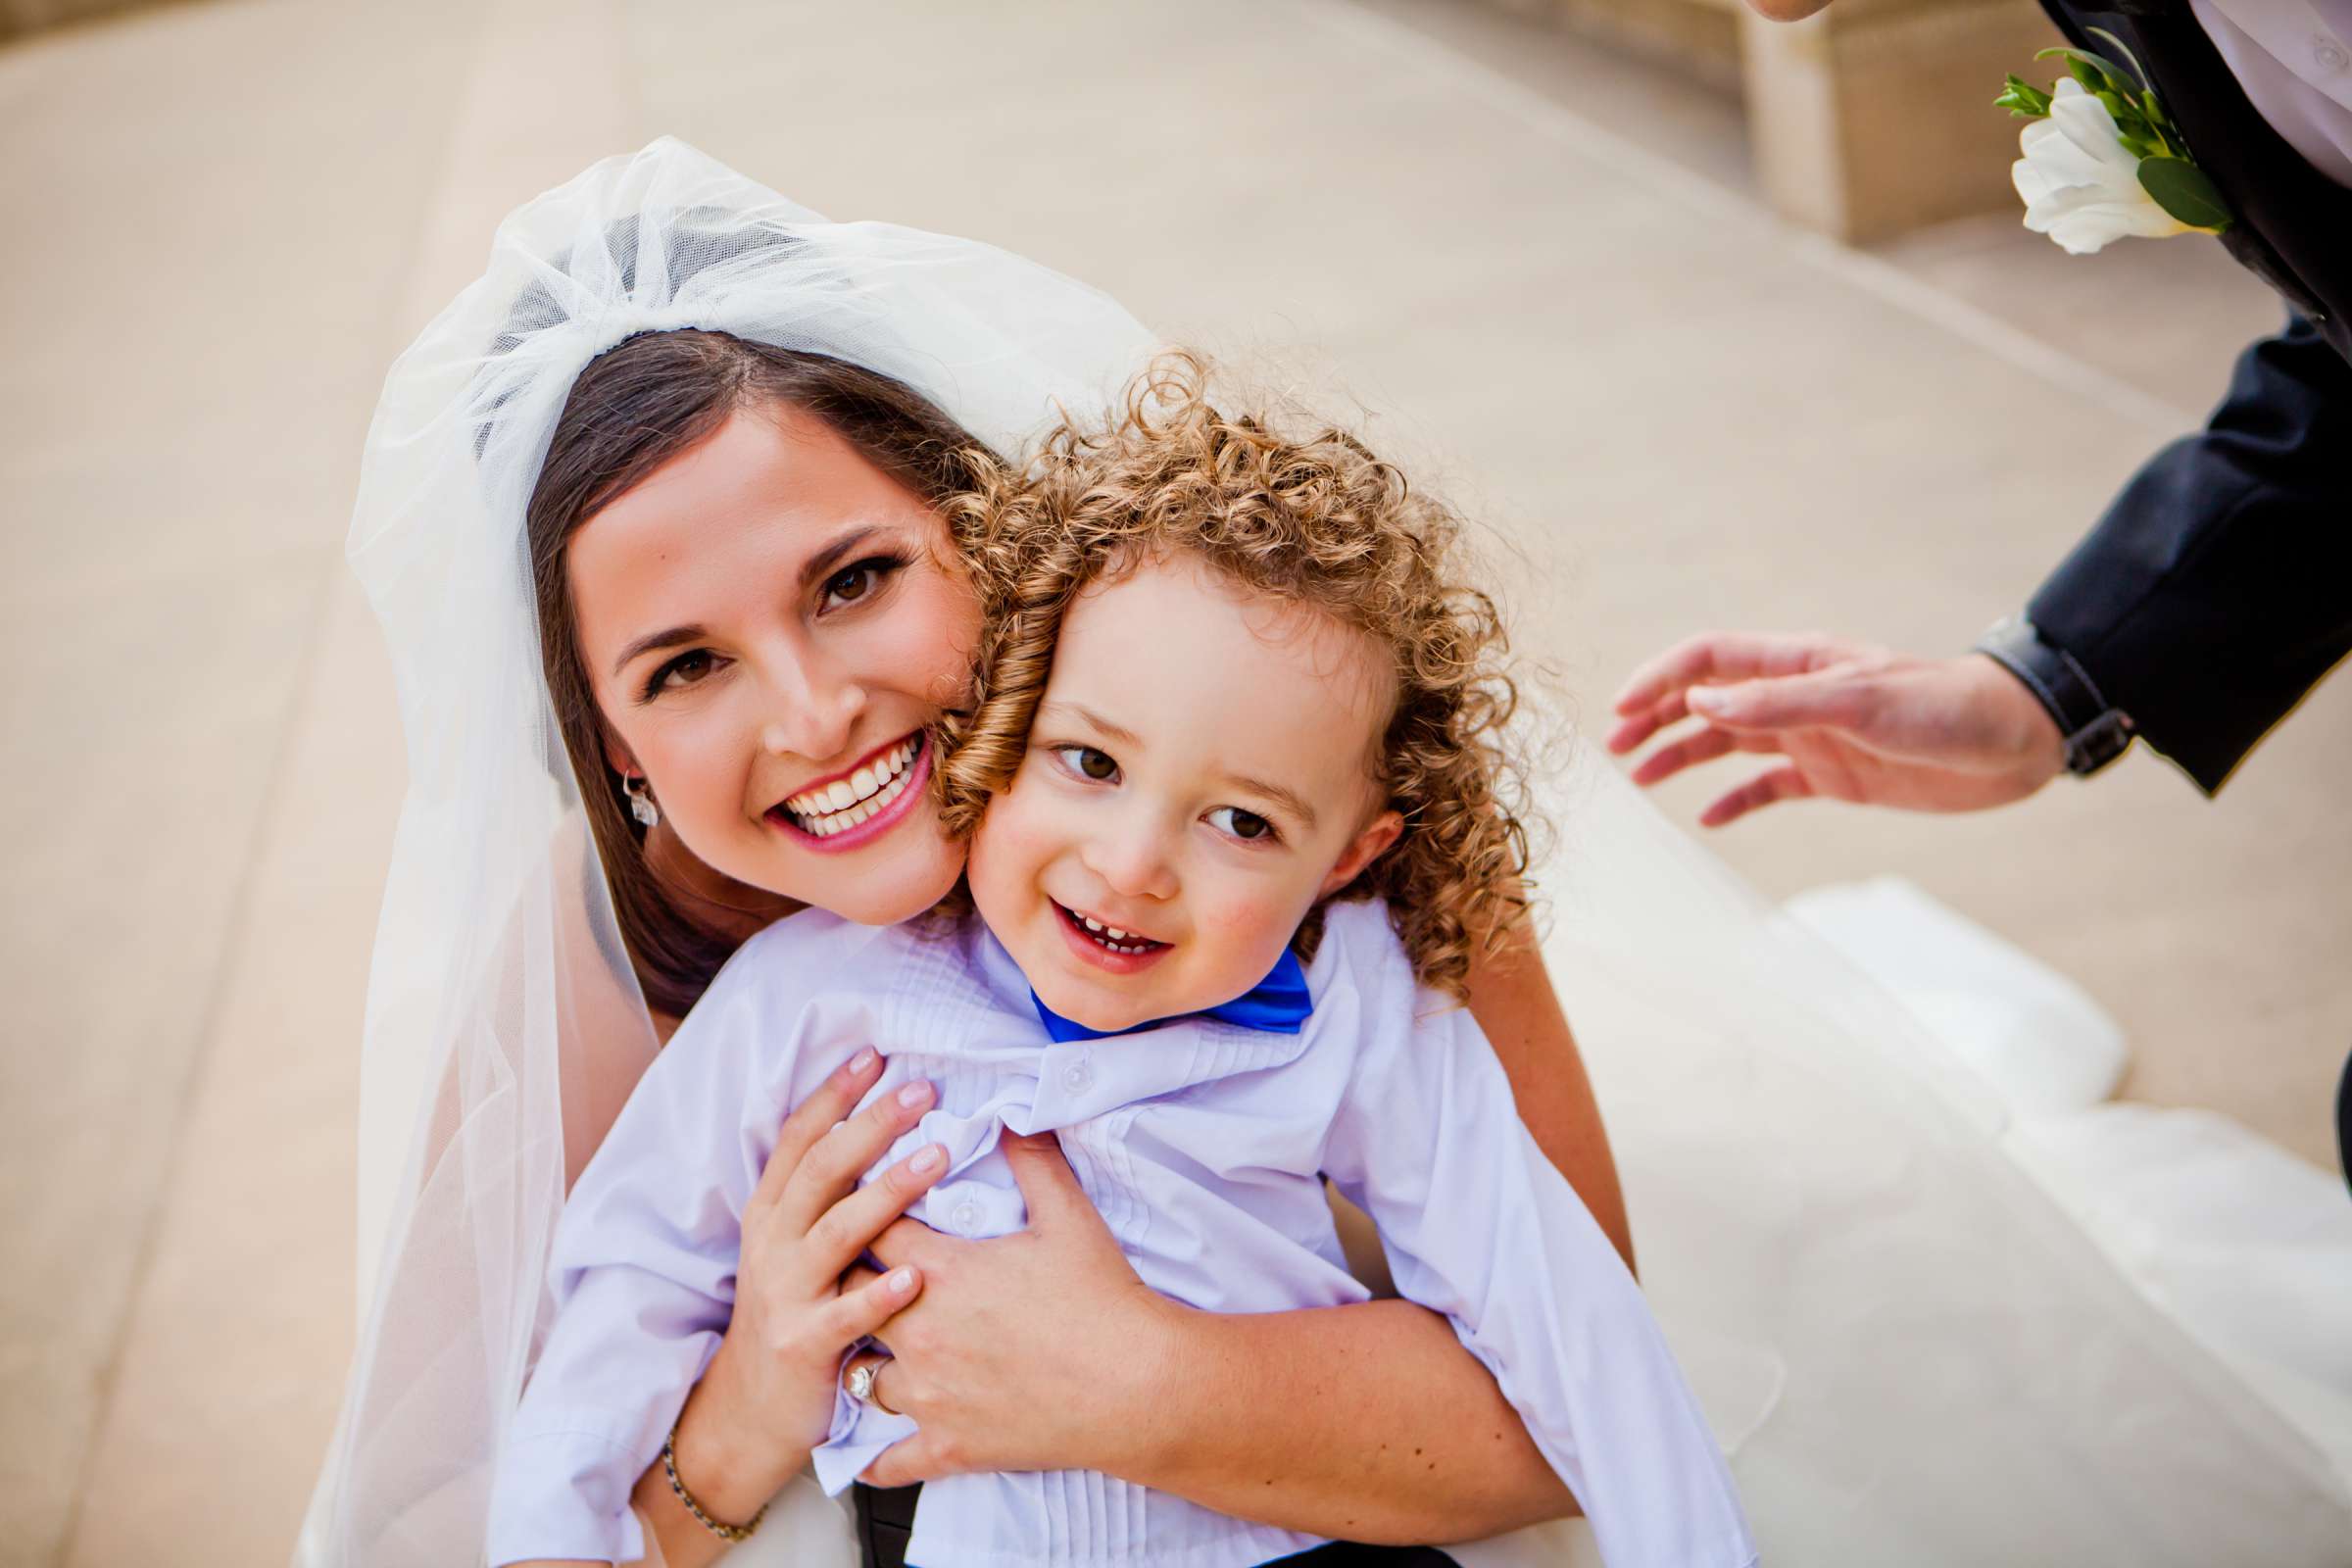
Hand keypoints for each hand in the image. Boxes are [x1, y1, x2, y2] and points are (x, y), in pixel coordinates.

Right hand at [686, 1049, 948, 1486]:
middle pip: (822, 1171)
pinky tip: (919, 1273)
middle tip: (923, 1090)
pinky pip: (846, 1313)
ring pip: (837, 1232)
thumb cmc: (792, 1314)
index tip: (875, 1055)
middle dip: (871, 1125)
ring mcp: (786, 1293)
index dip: (834, 1094)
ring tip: (937, 1159)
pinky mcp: (803, 1345)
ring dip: (888, 1191)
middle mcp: (773, 1244)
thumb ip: (829, 1198)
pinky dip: (880, 1292)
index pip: (800, 1139)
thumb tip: (882, 1128)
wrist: (748, 1411)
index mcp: (772, 1213)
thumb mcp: (795, 1248)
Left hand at [840, 1130, 1178, 1484]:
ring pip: (859, 1375)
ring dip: (861, 1359)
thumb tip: (1010, 1114)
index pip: (871, 1229)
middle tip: (849, 1273)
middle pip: (849, 1297)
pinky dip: (874, 1459)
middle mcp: (921, 1333)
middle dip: (847, 1282)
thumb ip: (1032, 1159)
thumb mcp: (1068, 1216)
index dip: (863, 1213)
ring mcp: (931, 1395)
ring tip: (864, 1350)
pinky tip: (862, 1455)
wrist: (1138, 1386)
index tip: (858, 1206)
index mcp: (943, 1271)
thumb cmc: (1105, 1299)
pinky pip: (890, 1461)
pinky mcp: (950, 1446)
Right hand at [1608, 632, 2066, 824]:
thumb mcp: (1859, 702)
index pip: (1711, 659)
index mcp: (1798, 663)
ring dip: (1682, 757)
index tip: (1622, 709)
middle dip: (1657, 718)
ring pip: (1727, 743)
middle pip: (1707, 700)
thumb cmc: (1943, 709)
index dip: (1662, 678)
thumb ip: (1778, 703)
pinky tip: (1708, 818)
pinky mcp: (1834, 774)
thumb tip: (1701, 703)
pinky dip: (1734, 799)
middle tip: (1614, 748)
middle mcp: (1796, 696)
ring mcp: (1812, 735)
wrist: (2013, 743)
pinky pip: (1768, 786)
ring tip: (1640, 780)